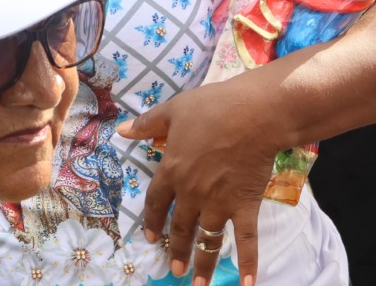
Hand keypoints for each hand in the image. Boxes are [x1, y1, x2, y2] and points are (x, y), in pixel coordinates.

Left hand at [115, 78, 280, 285]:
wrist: (254, 115)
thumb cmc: (212, 108)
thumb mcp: (173, 110)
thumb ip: (148, 124)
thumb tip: (122, 131)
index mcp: (172, 170)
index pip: (156, 201)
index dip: (151, 220)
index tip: (149, 237)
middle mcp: (192, 193)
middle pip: (180, 227)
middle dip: (176, 249)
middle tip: (173, 269)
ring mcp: (219, 203)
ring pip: (207, 239)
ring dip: (201, 263)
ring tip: (195, 284)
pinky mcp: (245, 206)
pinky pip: (247, 240)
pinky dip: (248, 263)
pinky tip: (249, 284)